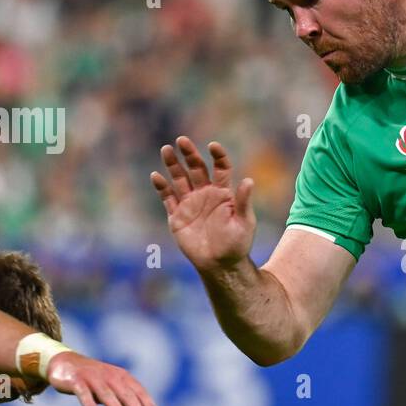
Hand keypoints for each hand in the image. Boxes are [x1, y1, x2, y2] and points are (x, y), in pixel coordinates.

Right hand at [45, 352, 160, 405]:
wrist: (64, 362)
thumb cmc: (94, 378)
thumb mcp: (111, 387)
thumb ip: (124, 398)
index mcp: (122, 377)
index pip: (139, 392)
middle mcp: (110, 376)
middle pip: (126, 395)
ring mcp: (93, 378)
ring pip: (108, 395)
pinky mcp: (76, 381)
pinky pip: (84, 393)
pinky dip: (90, 404)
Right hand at [151, 137, 254, 272]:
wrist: (220, 264)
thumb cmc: (237, 244)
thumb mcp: (245, 222)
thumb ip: (244, 202)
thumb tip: (249, 180)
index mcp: (223, 193)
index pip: (221, 168)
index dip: (218, 156)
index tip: (213, 146)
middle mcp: (205, 194)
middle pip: (196, 168)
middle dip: (189, 154)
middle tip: (182, 140)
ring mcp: (190, 203)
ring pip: (180, 179)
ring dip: (173, 165)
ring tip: (166, 149)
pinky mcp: (177, 216)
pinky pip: (168, 198)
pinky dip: (161, 187)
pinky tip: (156, 176)